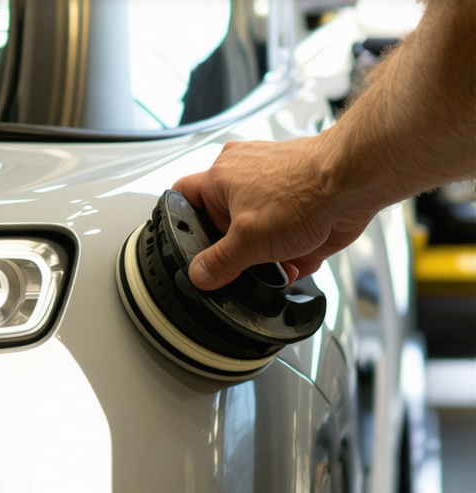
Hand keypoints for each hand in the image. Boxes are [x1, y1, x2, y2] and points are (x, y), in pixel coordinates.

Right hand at [173, 138, 374, 289]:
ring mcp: (271, 190)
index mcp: (221, 177)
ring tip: (278, 264)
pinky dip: (289, 250)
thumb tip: (200, 274)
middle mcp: (243, 178)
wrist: (352, 181)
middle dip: (236, 250)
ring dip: (266, 254)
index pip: (183, 196)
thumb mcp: (249, 239)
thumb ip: (220, 261)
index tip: (187, 246)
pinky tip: (298, 259)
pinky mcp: (296, 203)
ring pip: (256, 231)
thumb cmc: (304, 191)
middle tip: (241, 265)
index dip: (180, 223)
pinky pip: (282, 233)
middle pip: (223, 223)